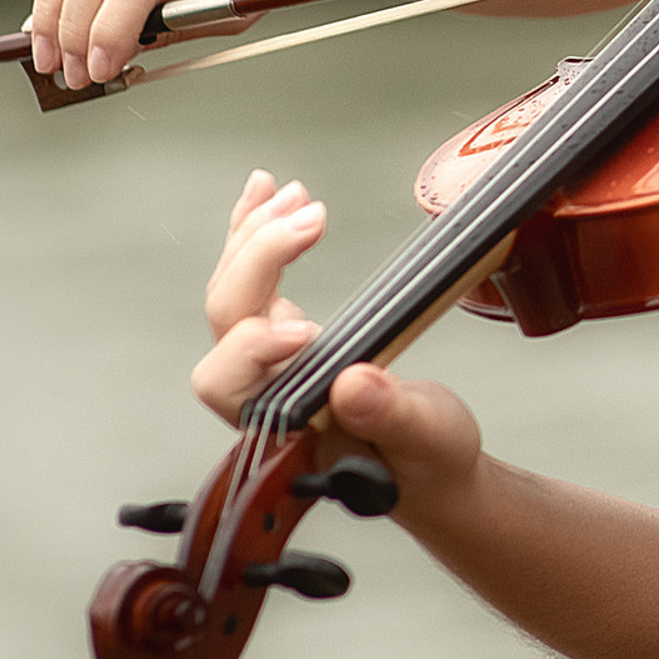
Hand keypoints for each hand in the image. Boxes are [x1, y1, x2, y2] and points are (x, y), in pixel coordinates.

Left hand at [189, 170, 485, 522]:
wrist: (430, 466)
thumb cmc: (424, 463)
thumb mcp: (426, 438)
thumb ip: (389, 415)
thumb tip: (353, 383)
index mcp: (284, 423)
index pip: (231, 379)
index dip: (255, 346)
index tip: (308, 326)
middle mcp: (266, 388)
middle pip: (228, 315)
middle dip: (260, 258)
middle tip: (312, 218)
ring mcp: (273, 358)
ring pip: (234, 289)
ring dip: (256, 234)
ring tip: (291, 192)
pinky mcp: (288, 333)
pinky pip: (255, 277)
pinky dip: (259, 231)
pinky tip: (269, 194)